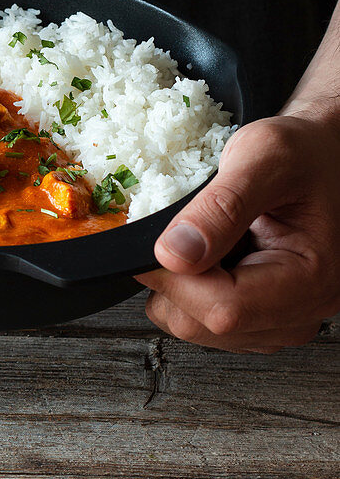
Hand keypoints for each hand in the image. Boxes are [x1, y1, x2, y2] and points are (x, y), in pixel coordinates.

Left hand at [134, 112, 339, 352]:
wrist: (322, 155)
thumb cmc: (305, 153)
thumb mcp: (264, 157)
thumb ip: (220, 206)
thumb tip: (173, 254)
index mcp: (311, 279)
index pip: (223, 309)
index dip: (175, 278)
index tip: (156, 241)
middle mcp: (300, 311)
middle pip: (202, 324)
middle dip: (175, 277)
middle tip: (185, 226)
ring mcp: (279, 317)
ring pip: (194, 325)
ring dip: (181, 280)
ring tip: (208, 235)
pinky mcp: (260, 314)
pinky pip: (200, 316)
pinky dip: (190, 284)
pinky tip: (213, 249)